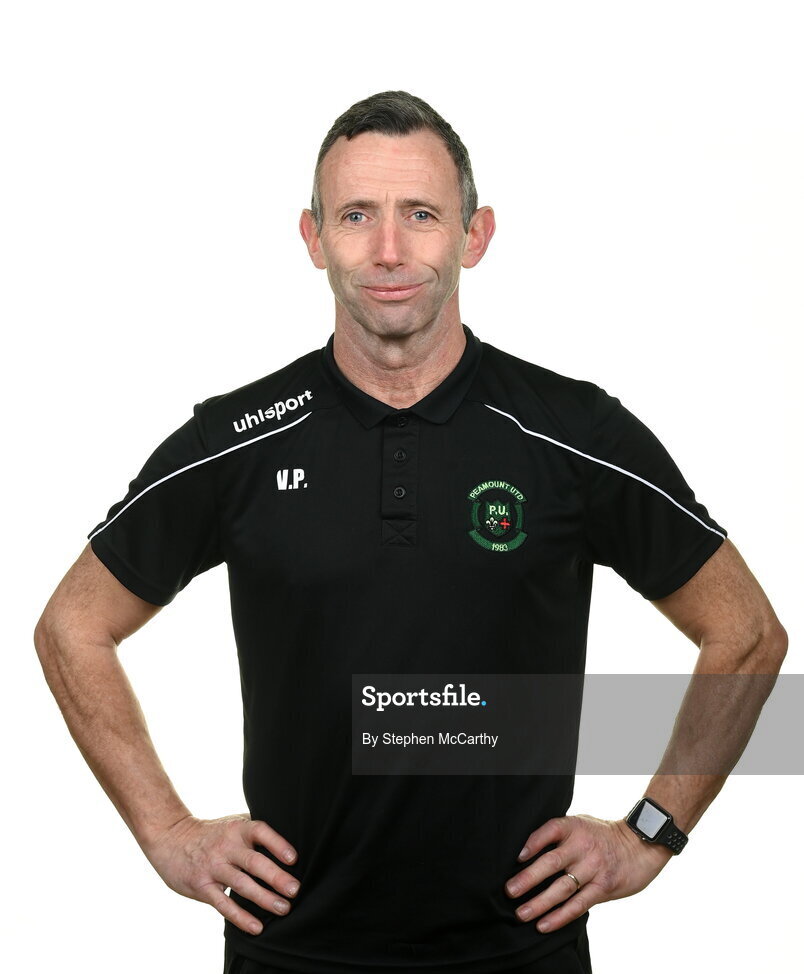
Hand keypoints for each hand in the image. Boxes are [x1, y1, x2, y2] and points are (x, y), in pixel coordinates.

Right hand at [142, 813, 300, 934]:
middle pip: (254, 862)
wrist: (171, 838)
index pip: (260, 832)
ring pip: (241, 884)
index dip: (278, 844)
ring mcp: (213, 867)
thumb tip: (292, 836)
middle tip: (295, 890)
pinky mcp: (202, 886)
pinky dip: (240, 917)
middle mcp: (226, 846)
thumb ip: (256, 830)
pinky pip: (223, 904)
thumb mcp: (233, 823)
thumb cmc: (212, 833)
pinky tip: (256, 926)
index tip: (294, 859)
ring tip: (283, 908)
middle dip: (276, 877)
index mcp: (237, 828)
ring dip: (264, 898)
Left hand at [504, 814, 673, 932]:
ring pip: (563, 888)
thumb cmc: (601, 835)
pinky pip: (578, 905)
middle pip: (551, 862)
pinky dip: (560, 916)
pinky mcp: (603, 887)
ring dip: (540, 903)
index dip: (533, 843)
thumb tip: (526, 852)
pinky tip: (544, 924)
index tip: (517, 857)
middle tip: (509, 891)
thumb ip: (559, 834)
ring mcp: (593, 868)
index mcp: (575, 826)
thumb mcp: (581, 824)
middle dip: (528, 878)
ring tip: (521, 913)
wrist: (639, 845)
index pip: (550, 830)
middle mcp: (583, 847)